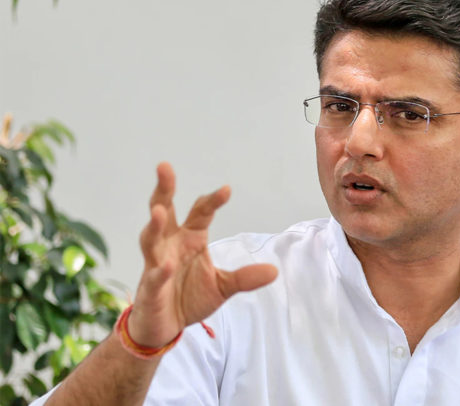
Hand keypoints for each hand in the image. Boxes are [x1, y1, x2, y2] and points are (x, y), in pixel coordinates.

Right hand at [127, 162, 277, 346]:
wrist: (165, 327)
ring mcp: (156, 264)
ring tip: (159, 212)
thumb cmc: (189, 298)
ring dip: (154, 225)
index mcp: (189, 239)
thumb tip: (274, 271)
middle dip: (164, 190)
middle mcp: (170, 245)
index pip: (201, 212)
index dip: (212, 201)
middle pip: (163, 211)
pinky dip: (159, 271)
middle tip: (165, 167)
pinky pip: (154, 277)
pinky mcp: (150, 288)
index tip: (226, 190)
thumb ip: (244, 278)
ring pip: (151, 239)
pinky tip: (165, 266)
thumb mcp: (222, 286)